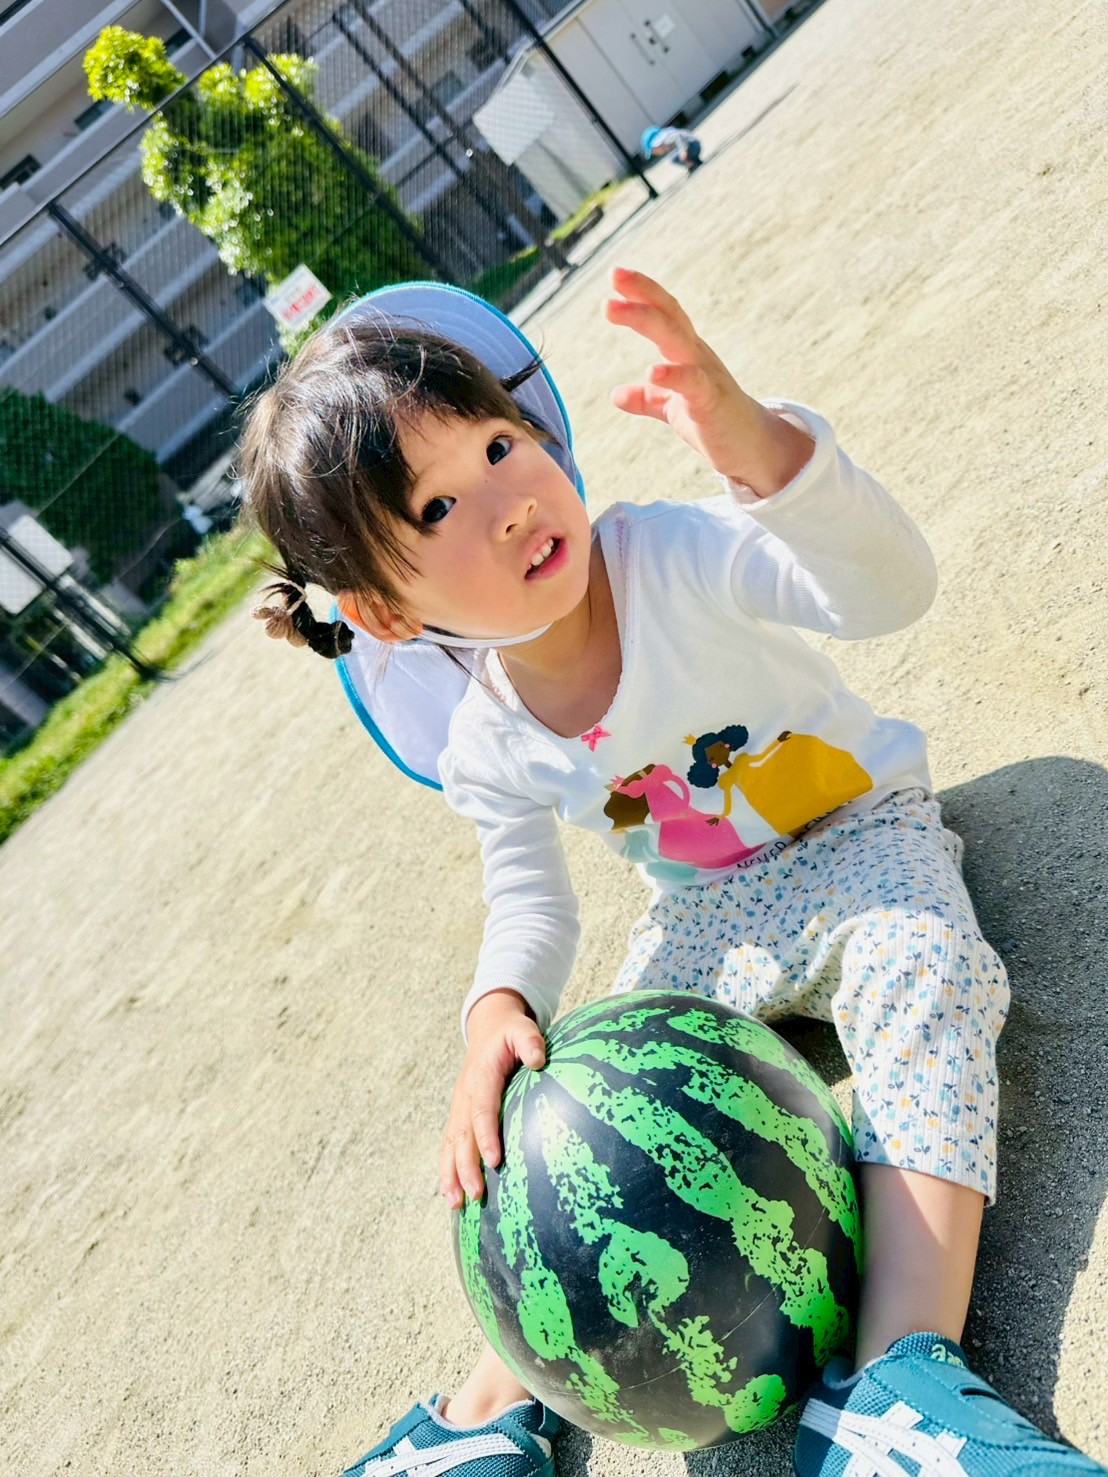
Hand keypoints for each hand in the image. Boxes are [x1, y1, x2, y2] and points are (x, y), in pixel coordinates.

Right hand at [440, 990, 545, 1209]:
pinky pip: (449, 1146)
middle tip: (475, 1194)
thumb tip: (538, 1059)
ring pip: (450, 1145)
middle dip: (466, 1166)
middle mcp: (464, 1095)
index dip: (486, 1136)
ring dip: (451, 1174)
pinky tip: (452, 1196)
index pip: (482, 1110)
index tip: (494, 1161)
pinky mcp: (459, 1116)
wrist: (488, 1030)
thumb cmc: (509, 1033)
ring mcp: (459, 1108)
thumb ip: (530, 1041)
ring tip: (456, 1203)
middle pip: (462, 1136)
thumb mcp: (522, 1029)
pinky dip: (447, 1171)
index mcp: (480, 1077)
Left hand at [605, 267, 812, 495]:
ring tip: (612, 308)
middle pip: (670, 315)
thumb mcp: (675, 408)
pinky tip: (652, 372)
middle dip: (642, 293)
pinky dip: (673, 376)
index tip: (615, 274)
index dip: (642, 293)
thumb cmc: (716, 423)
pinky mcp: (713, 403)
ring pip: (676, 339)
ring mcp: (707, 376)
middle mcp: (698, 356)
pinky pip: (693, 384)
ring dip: (644, 320)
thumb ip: (649, 398)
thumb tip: (617, 395)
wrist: (754, 450)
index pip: (664, 314)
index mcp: (687, 354)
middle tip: (614, 274)